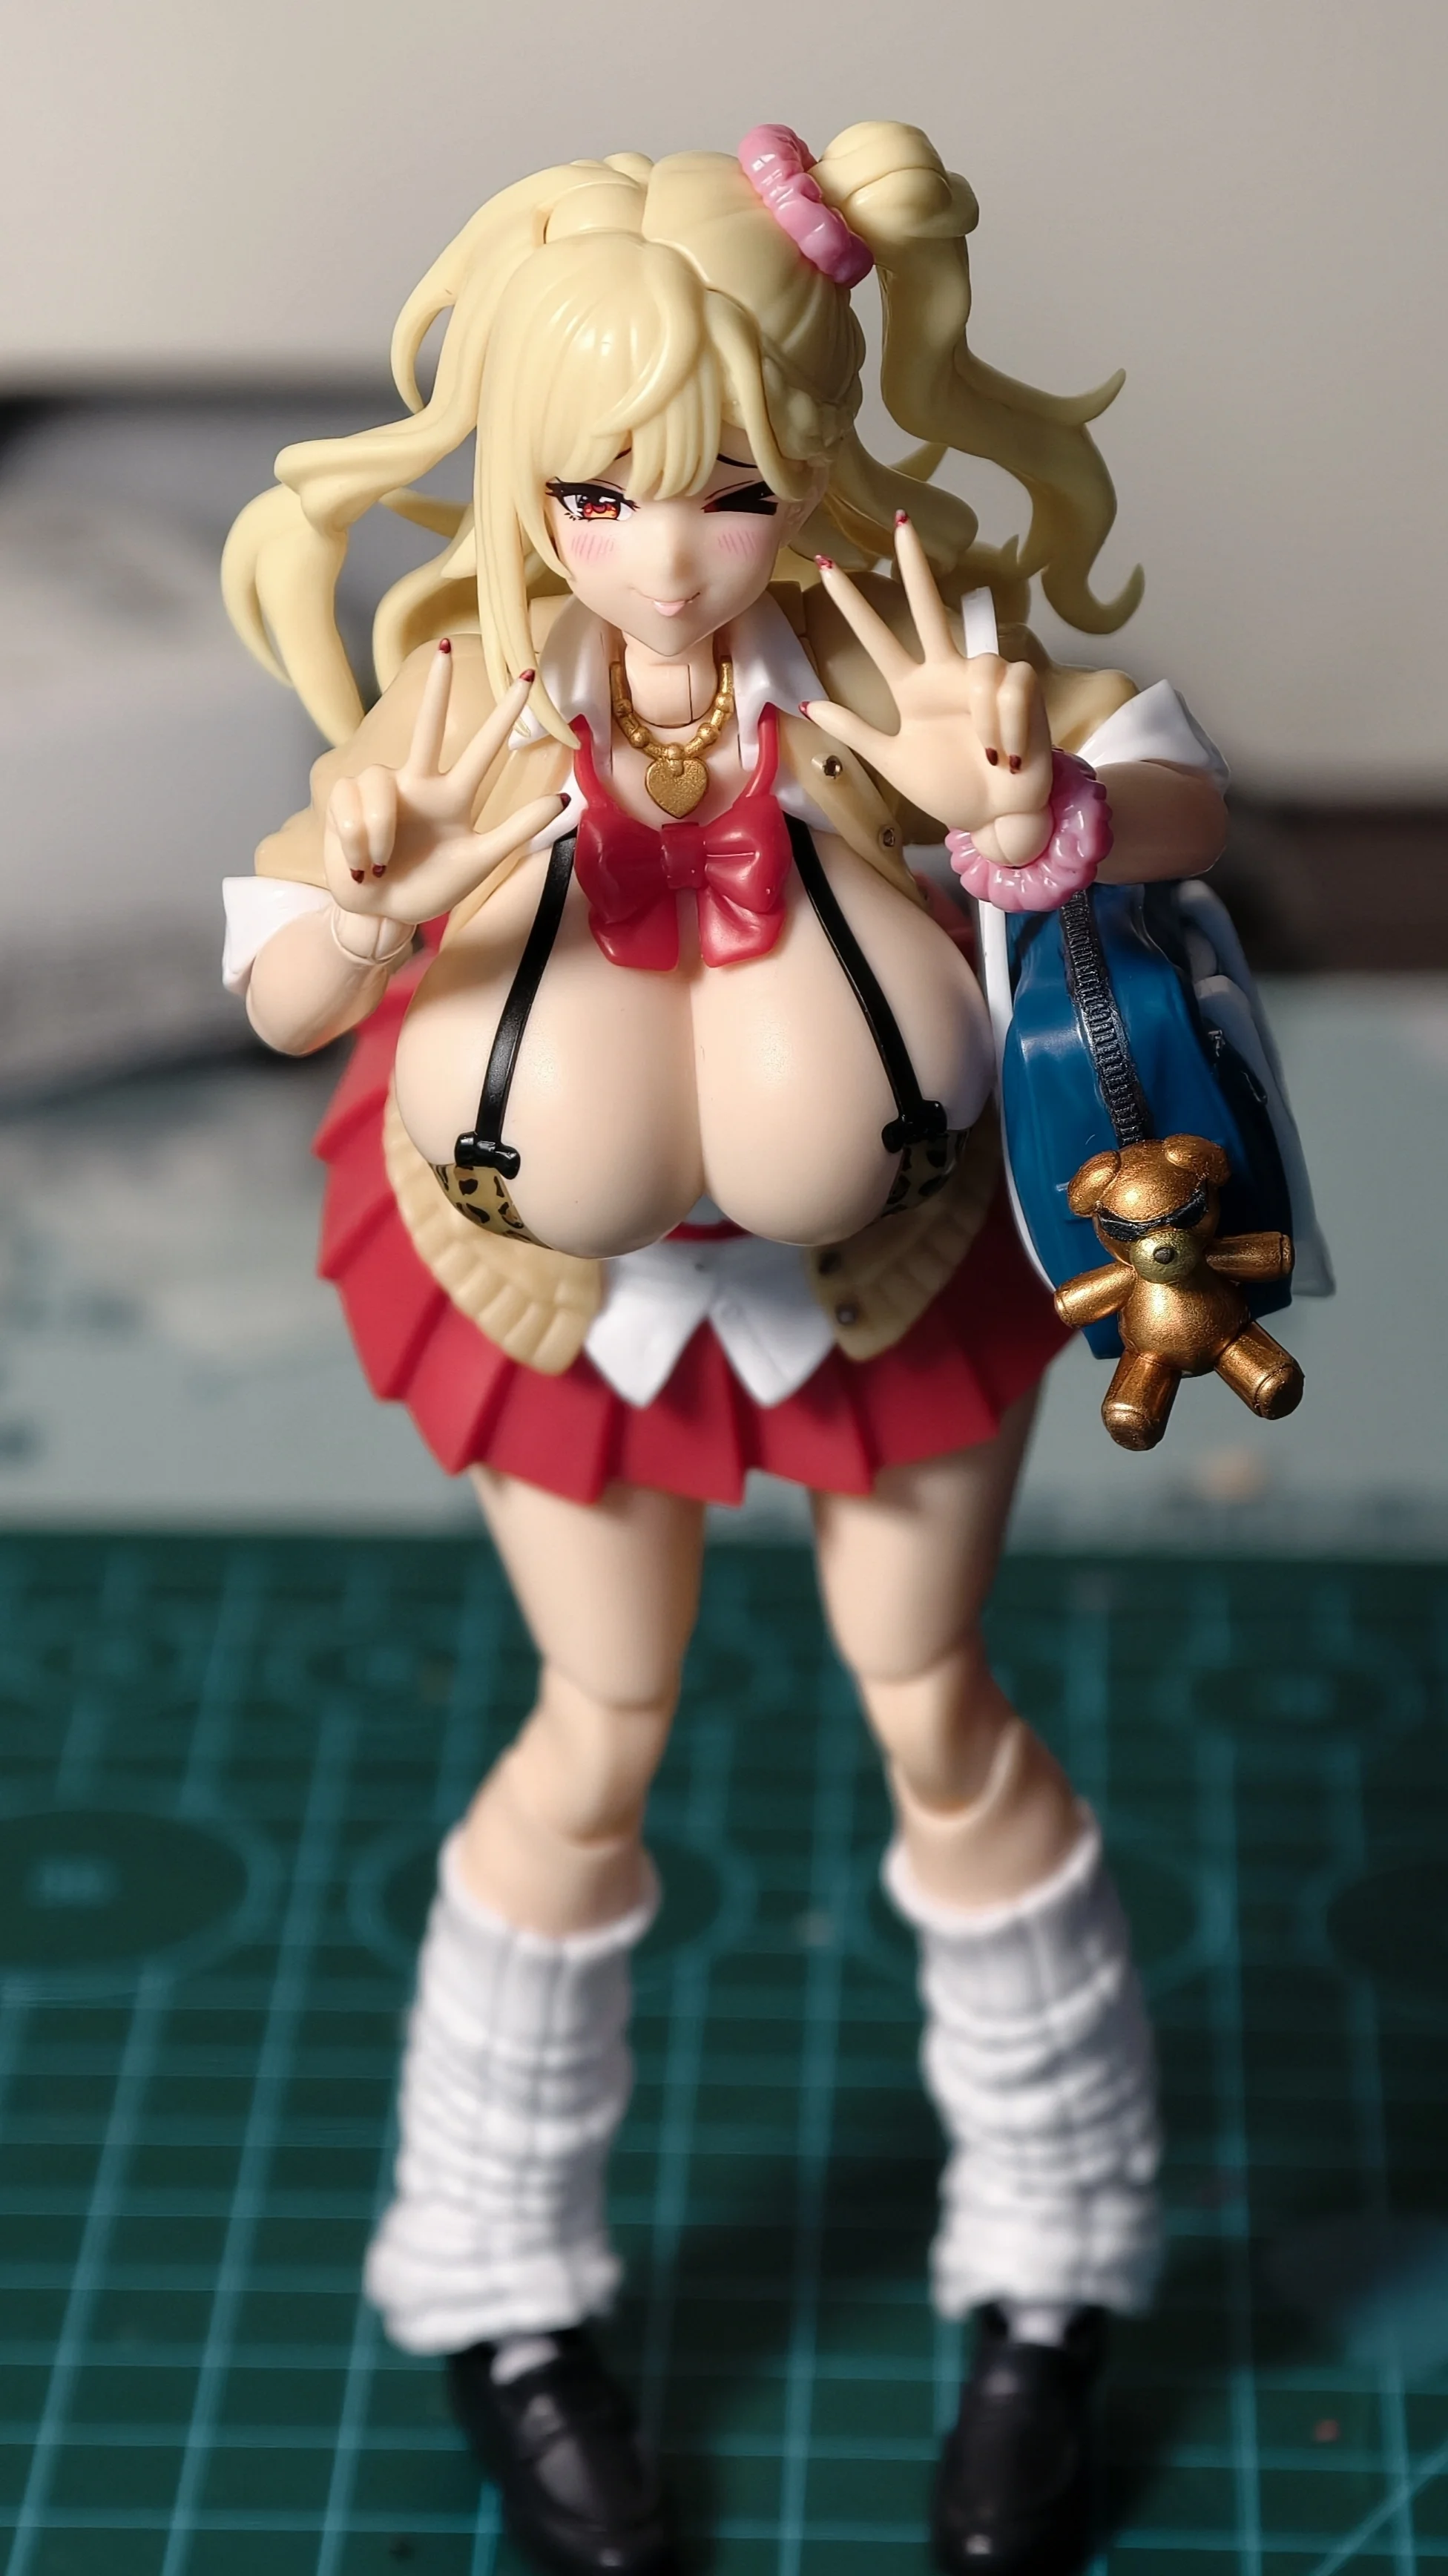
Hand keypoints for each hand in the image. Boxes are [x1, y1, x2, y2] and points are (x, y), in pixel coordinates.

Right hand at [323, 645, 565, 924]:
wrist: (386, 916)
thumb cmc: (433, 888)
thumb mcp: (479, 862)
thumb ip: (516, 832)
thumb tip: (562, 799)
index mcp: (452, 797)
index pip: (482, 750)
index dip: (502, 718)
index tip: (527, 682)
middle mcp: (418, 784)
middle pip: (427, 727)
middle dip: (436, 690)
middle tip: (445, 648)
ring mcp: (381, 791)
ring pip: (378, 783)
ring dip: (378, 830)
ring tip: (381, 864)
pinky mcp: (344, 802)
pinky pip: (351, 806)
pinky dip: (357, 839)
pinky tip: (361, 863)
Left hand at [801, 518, 1054, 858]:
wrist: (994, 819)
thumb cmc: (949, 790)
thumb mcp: (892, 761)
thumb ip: (855, 731)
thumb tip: (805, 704)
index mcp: (914, 688)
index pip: (879, 637)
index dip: (855, 606)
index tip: (827, 572)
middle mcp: (948, 673)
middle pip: (929, 607)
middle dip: (916, 567)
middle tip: (900, 525)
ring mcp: (985, 679)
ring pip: (980, 666)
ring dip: (984, 717)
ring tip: (989, 753)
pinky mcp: (1022, 689)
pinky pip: (1009, 688)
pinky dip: (1006, 724)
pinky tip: (1008, 750)